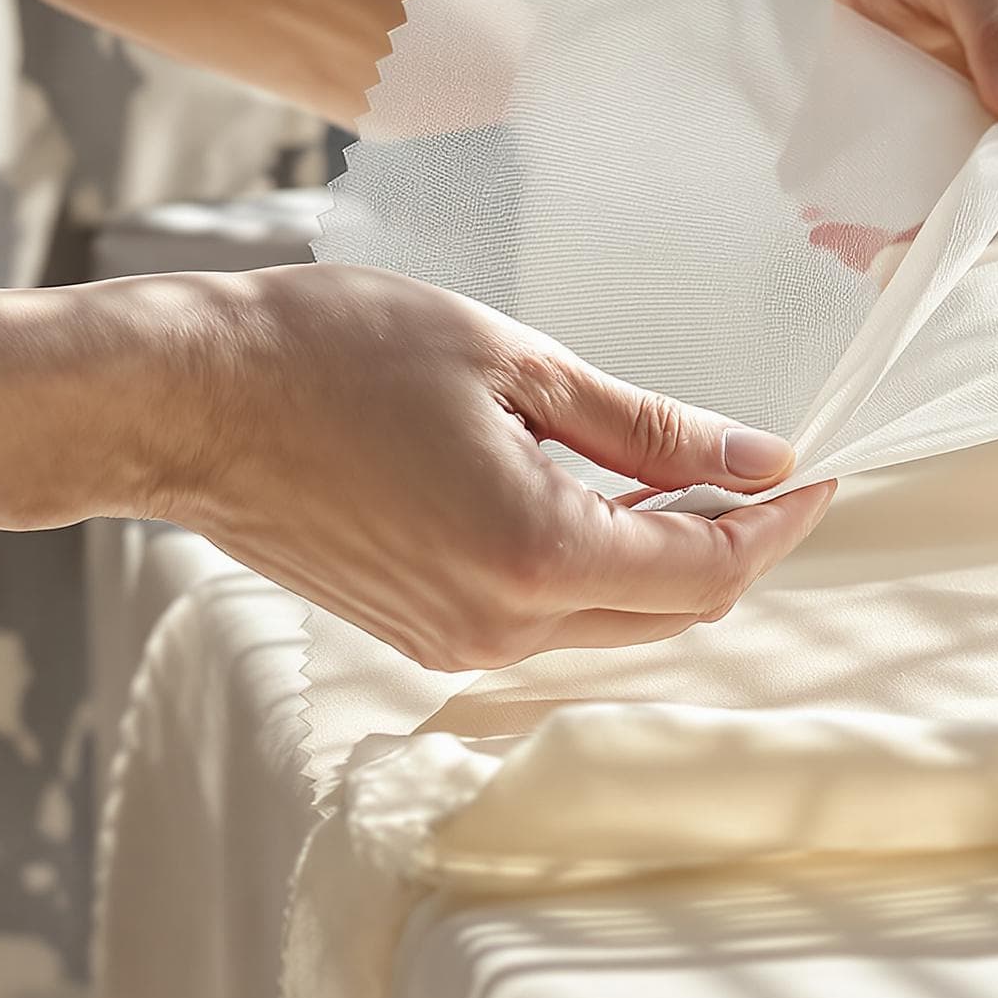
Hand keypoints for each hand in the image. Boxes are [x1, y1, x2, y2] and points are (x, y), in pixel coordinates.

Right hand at [165, 264, 835, 670]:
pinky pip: (546, 621)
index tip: (815, 473)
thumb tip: (756, 459)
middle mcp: (499, 627)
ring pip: (610, 626)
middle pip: (670, 615)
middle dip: (728, 546)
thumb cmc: (331, 354)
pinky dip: (592, 571)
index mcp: (533, 556)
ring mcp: (454, 643)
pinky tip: (595, 496)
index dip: (776, 525)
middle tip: (758, 467)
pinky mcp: (419, 636)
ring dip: (659, 561)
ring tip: (677, 473)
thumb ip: (646, 427)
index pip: (707, 574)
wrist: (182, 400)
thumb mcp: (513, 362)